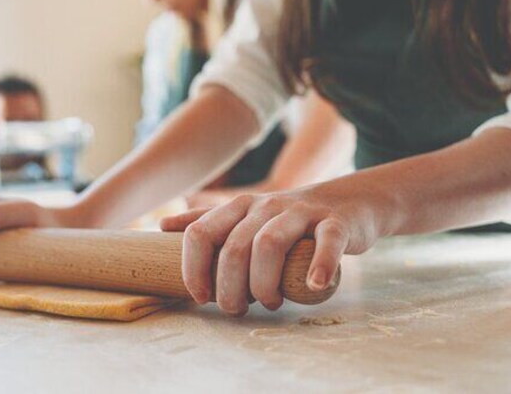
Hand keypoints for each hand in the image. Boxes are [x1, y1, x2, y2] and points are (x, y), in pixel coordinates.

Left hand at [160, 184, 383, 315]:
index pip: (200, 233)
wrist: (347, 202)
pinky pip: (326, 241)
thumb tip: (162, 227)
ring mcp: (301, 212)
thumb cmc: (288, 218)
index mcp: (239, 207)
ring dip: (264, 282)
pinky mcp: (334, 223)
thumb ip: (207, 221)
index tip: (201, 296)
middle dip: (230, 288)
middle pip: (234, 247)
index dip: (193, 269)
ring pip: (270, 243)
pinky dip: (320, 265)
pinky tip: (313, 284)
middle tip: (238, 309)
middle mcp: (266, 206)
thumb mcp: (245, 215)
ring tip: (270, 302)